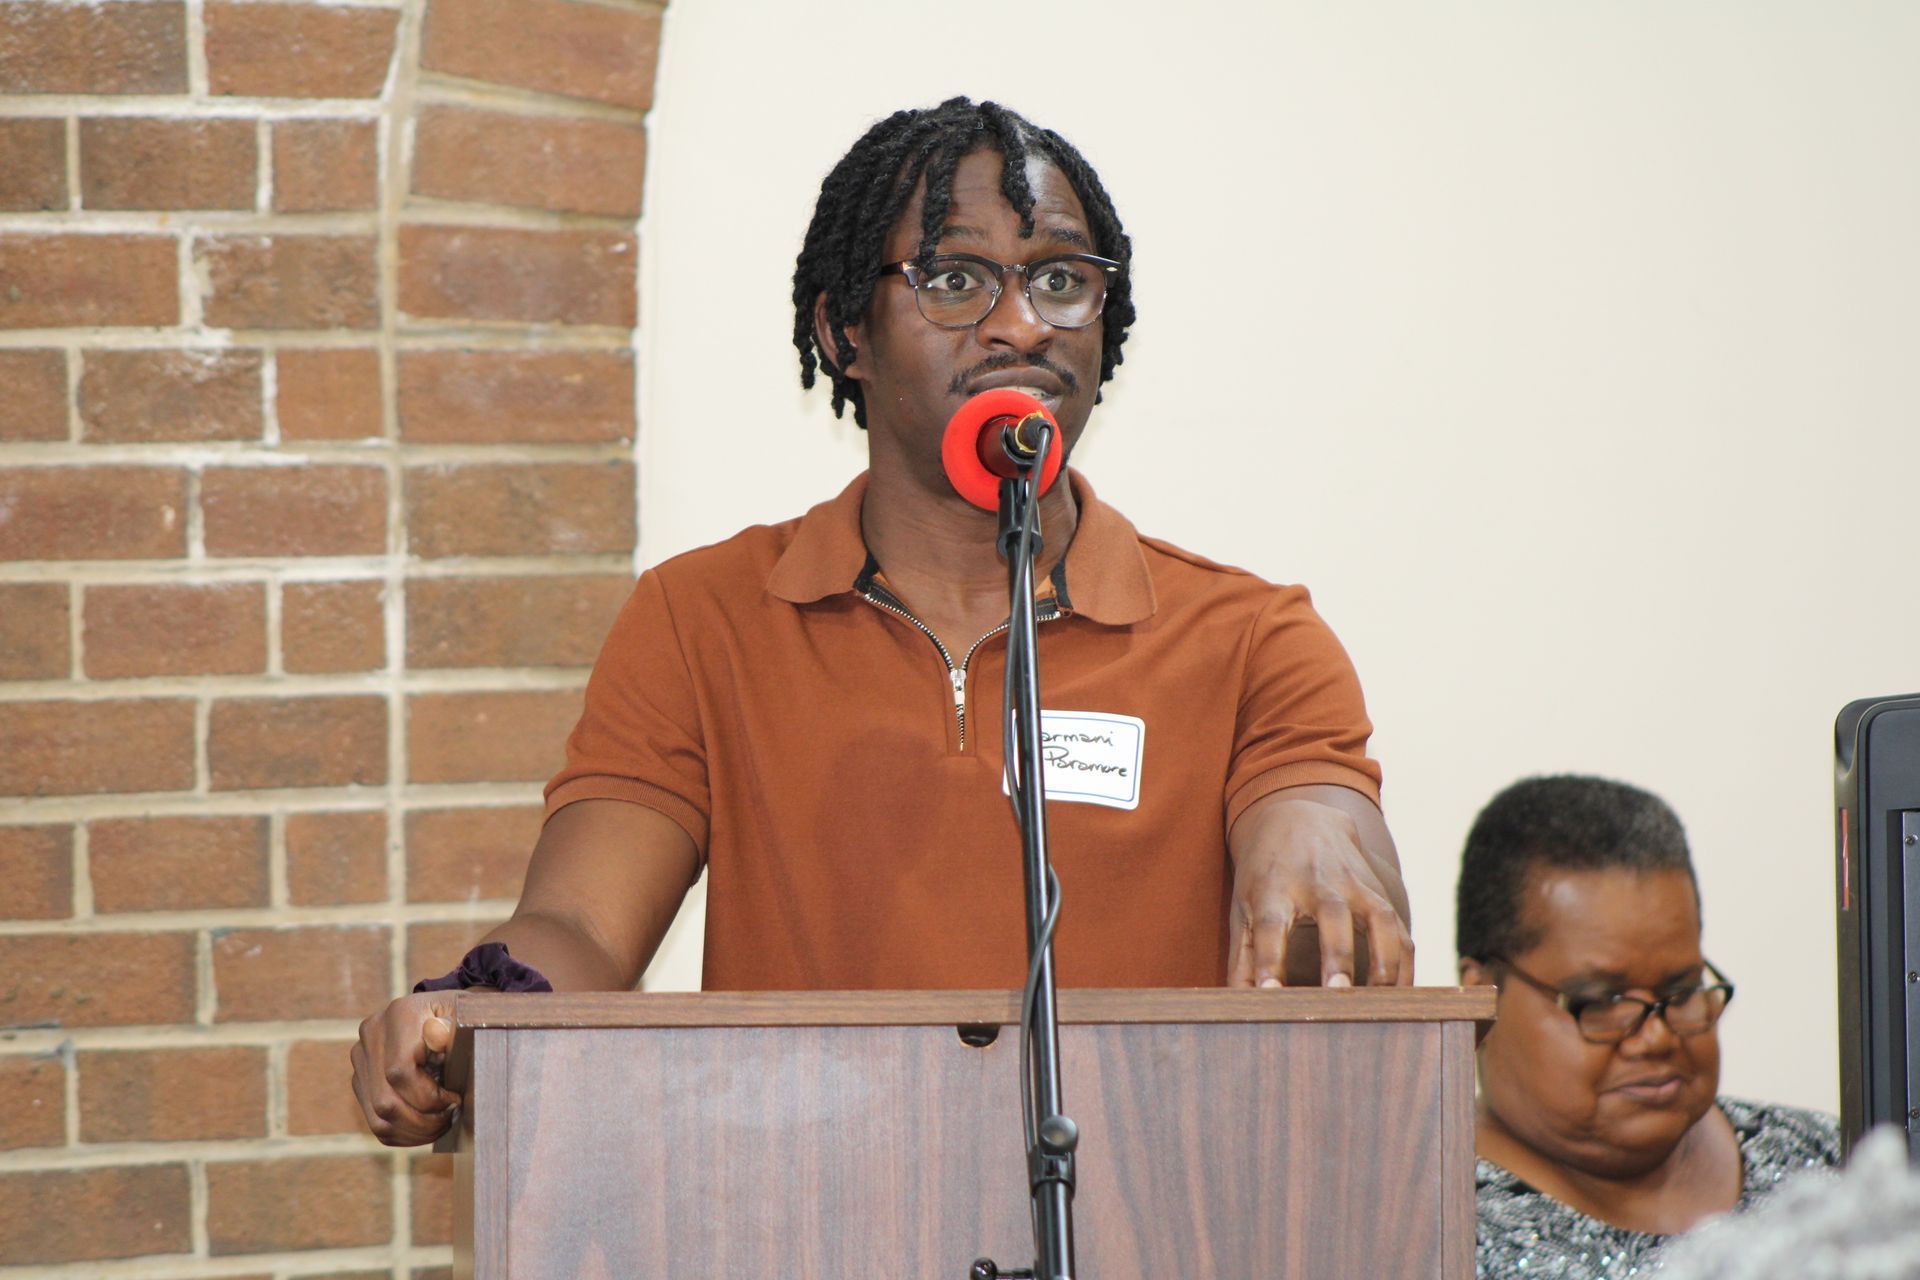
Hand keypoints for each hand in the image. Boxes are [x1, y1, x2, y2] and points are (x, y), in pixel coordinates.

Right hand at [351, 992, 461, 1145]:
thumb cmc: (463, 1018)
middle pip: (385, 1101)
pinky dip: (403, 1133)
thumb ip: (456, 1027)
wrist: (446, 1013)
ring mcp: (362, 1058)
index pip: (400, 1073)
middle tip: (450, 1118)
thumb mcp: (468, 1016)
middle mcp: (373, 1034)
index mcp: (400, 1014)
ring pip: (378, 1117)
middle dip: (423, 1121)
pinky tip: (426, 1128)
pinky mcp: (362, 1078)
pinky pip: (376, 1121)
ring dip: (413, 1132)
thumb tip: (437, 1034)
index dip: (430, 1097)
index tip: (455, 1099)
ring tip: (441, 1125)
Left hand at [1227, 791, 1412, 987]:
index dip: (1269, 960)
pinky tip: (1401, 996)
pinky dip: (1404, 963)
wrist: (1299, 818)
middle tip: (1338, 993)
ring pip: (1377, 916)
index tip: (1269, 995)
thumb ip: (1242, 958)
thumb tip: (1235, 1006)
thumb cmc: (1265, 875)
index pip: (1269, 925)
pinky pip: (1399, 927)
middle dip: (1337, 954)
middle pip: (1331, 914)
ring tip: (1381, 1002)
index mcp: (1273, 888)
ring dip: (1383, 960)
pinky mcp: (1378, 890)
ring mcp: (1352, 883)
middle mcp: (1315, 881)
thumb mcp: (1243, 907)